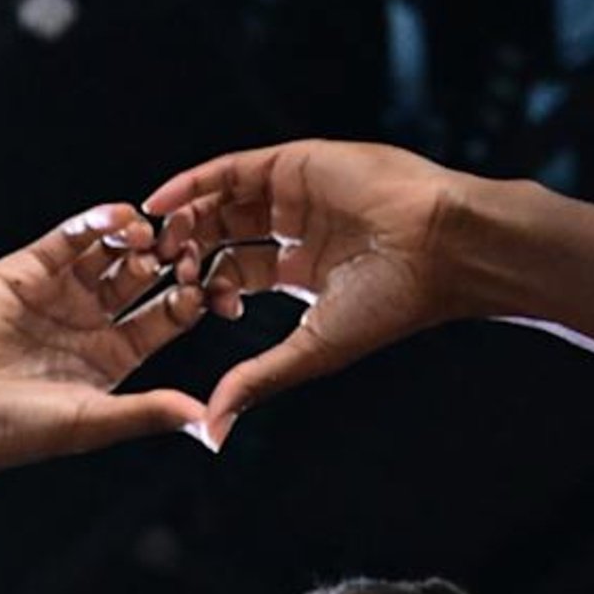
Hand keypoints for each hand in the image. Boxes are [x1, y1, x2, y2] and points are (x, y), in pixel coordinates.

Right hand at [0, 203, 209, 479]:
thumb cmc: (17, 430)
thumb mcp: (94, 419)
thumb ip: (150, 412)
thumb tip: (207, 422)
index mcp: (115, 355)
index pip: (166, 315)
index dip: (188, 296)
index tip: (206, 287)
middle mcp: (90, 320)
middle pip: (143, 276)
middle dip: (168, 258)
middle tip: (188, 244)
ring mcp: (59, 292)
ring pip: (108, 251)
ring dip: (135, 236)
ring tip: (153, 230)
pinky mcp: (25, 270)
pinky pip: (67, 238)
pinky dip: (94, 223)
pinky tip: (118, 217)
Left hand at [142, 140, 492, 445]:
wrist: (438, 248)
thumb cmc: (392, 304)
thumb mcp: (311, 349)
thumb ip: (258, 379)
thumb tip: (211, 431)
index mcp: (301, 271)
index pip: (236, 277)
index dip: (205, 290)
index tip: (180, 307)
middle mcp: (295, 230)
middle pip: (222, 237)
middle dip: (187, 254)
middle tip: (157, 270)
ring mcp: (294, 193)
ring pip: (221, 203)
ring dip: (184, 219)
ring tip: (155, 240)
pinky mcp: (293, 163)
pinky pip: (230, 170)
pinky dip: (192, 183)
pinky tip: (160, 201)